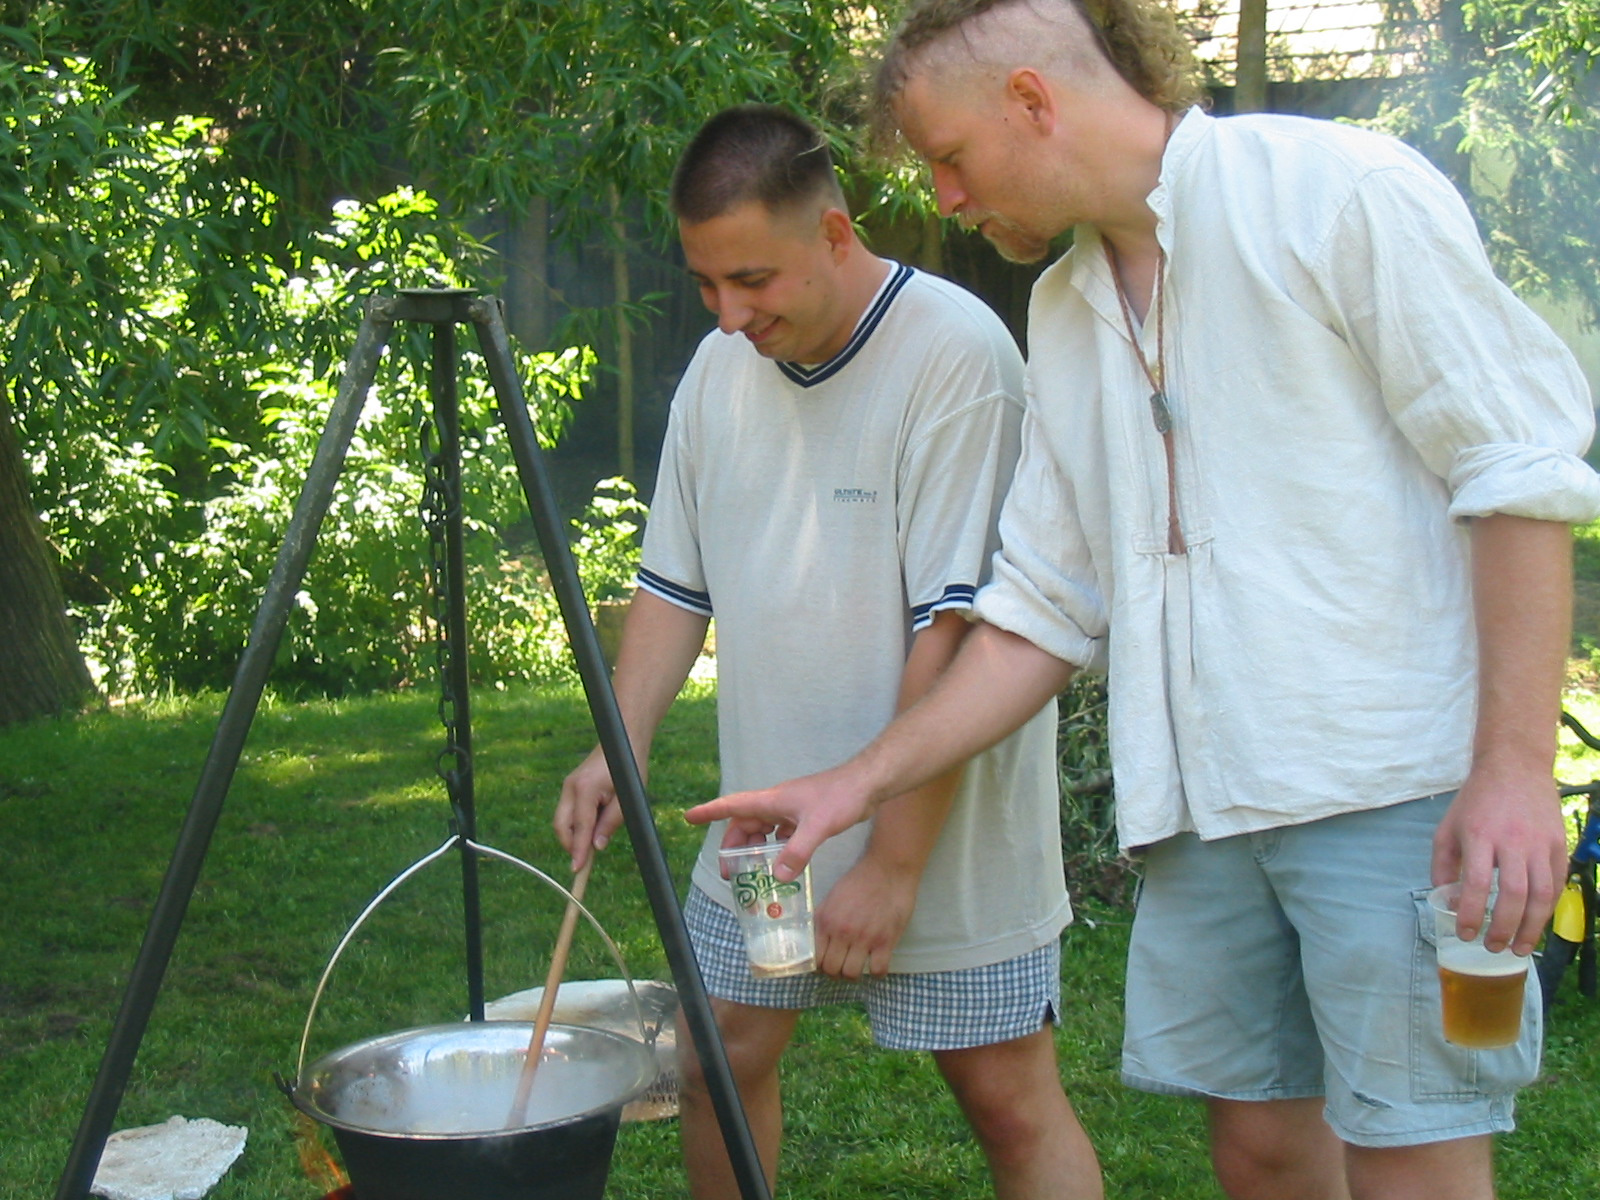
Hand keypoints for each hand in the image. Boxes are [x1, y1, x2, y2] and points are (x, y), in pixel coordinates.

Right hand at [555, 746, 628, 872]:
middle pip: (561, 825)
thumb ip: (611, 823)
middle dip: (570, 845)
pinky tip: (592, 827)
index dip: (578, 850)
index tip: (577, 869)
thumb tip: (597, 846)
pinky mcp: (570, 787)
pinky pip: (567, 812)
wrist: (623, 741)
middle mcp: (570, 787)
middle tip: (585, 860)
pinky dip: (576, 825)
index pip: (579, 827)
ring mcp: (568, 786)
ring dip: (573, 835)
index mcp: (585, 789)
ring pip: (561, 820)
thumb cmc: (629, 769)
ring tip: (594, 839)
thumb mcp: (627, 799)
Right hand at [685, 763, 880, 881]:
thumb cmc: (841, 796)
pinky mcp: (806, 816)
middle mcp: (778, 803)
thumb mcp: (817, 826)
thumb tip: (778, 876)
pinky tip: (783, 862)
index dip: (709, 812)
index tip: (689, 818)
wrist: (867, 783)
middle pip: (745, 823)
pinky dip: (777, 847)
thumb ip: (797, 851)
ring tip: (753, 871)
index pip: (732, 805)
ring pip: (764, 829)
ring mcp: (792, 809)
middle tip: (730, 873)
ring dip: (755, 848)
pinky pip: (782, 833)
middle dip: (734, 846)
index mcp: (772, 800)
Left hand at [813, 856, 918, 979]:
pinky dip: (876, 972)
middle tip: (842, 964)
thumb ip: (823, 919)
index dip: (819, 964)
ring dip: (853, 973)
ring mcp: (864, 938)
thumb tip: (816, 940)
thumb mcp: (832, 897)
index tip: (825, 962)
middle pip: (832, 970)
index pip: (815, 957)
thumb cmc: (859, 880)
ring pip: (851, 974)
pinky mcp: (886, 941)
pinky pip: (878, 970)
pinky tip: (876, 963)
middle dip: (835, 971)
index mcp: (826, 921)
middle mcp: (842, 932)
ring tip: (858, 965)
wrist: (888, 869)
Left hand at [1432, 764, 1566, 954]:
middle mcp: (1511, 840)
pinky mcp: (1558, 844)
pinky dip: (1548, 907)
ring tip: (1519, 947)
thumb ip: (1442, 865)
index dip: (1470, 913)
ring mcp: (1539, 843)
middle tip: (1494, 947)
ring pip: (1541, 893)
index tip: (1465, 933)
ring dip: (1532, 926)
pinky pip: (1557, 883)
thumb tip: (1447, 900)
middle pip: (1513, 893)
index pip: (1475, 883)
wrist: (1515, 767)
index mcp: (1479, 835)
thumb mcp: (1448, 828)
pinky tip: (1537, 922)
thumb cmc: (1476, 801)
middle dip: (1504, 927)